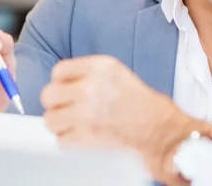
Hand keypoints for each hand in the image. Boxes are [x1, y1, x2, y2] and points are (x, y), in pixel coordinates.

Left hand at [41, 55, 211, 184]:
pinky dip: (71, 144)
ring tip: (80, 126)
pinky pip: (61, 142)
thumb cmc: (146, 107)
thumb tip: (64, 86)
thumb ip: (90, 76)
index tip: (68, 92)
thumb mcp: (119, 76)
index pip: (59, 71)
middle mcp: (90, 86)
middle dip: (58, 105)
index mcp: (101, 67)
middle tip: (71, 111)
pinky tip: (87, 139)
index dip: (62, 83)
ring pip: (50, 120)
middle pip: (48, 95)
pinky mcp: (84, 137)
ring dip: (62, 126)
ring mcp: (85, 112)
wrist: (162, 132)